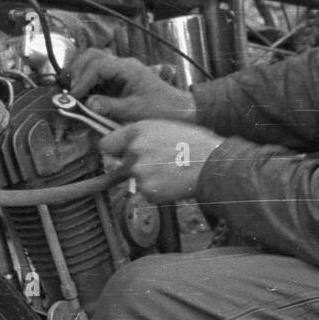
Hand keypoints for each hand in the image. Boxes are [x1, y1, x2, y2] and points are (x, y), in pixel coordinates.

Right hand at [68, 49, 196, 123]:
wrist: (179, 109)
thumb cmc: (162, 109)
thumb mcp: (136, 111)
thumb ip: (111, 107)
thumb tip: (88, 104)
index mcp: (128, 68)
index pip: (98, 65)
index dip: (83, 80)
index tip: (74, 96)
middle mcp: (123, 65)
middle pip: (92, 56)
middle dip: (78, 72)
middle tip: (71, 93)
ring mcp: (120, 70)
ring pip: (93, 61)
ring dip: (81, 73)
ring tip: (74, 92)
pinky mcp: (119, 79)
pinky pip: (98, 73)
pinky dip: (87, 80)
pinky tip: (83, 94)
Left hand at [99, 120, 224, 203]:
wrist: (213, 163)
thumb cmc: (194, 142)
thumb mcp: (163, 128)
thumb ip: (140, 137)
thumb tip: (124, 147)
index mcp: (138, 131)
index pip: (106, 144)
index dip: (113, 150)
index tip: (117, 154)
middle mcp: (134, 151)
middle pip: (120, 164)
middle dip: (133, 166)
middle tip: (157, 163)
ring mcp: (140, 173)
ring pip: (135, 179)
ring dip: (148, 178)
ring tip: (171, 171)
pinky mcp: (148, 191)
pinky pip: (147, 192)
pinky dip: (158, 190)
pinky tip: (173, 181)